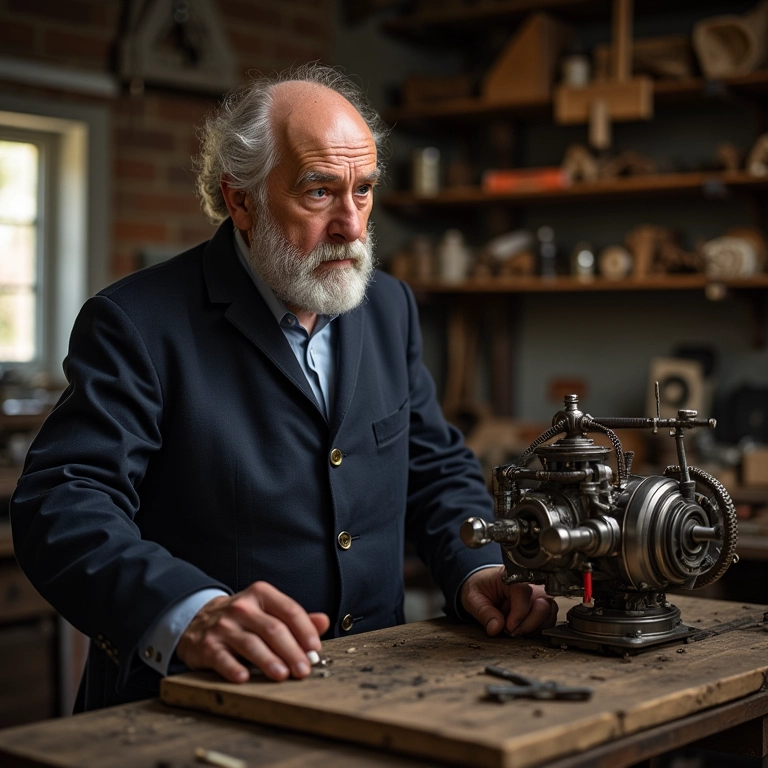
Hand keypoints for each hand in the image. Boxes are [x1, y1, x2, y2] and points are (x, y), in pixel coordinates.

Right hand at [175, 581, 329, 683]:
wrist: (198, 620)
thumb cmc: (242, 618)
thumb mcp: (268, 611)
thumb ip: (295, 618)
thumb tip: (323, 622)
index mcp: (261, 594)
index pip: (289, 610)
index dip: (305, 631)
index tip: (315, 649)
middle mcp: (242, 607)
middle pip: (273, 629)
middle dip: (292, 651)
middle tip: (304, 669)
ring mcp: (223, 626)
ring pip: (251, 643)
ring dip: (268, 661)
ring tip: (282, 675)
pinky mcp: (207, 645)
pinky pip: (222, 658)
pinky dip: (233, 668)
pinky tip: (244, 678)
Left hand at [460, 566, 557, 636]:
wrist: (482, 585)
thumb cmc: (480, 587)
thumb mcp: (473, 598)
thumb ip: (484, 613)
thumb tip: (495, 628)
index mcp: (511, 577)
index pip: (525, 595)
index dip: (518, 616)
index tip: (507, 627)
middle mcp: (529, 584)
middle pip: (543, 605)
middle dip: (528, 624)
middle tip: (512, 631)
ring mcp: (537, 595)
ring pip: (549, 614)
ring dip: (534, 627)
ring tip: (516, 630)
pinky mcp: (540, 606)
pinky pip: (548, 620)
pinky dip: (537, 629)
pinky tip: (521, 628)